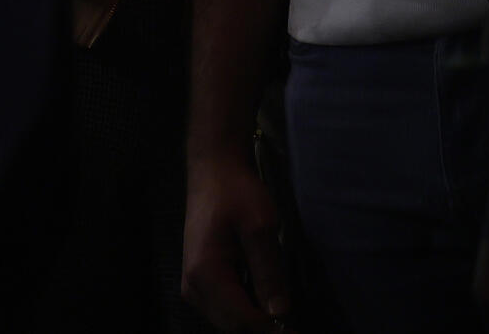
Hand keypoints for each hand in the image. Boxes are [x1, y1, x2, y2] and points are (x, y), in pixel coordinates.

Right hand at [183, 146, 290, 330]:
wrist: (213, 171)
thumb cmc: (236, 192)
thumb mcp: (260, 226)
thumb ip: (269, 271)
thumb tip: (280, 313)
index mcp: (206, 274)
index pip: (241, 320)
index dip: (271, 331)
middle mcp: (193, 288)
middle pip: (232, 327)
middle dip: (264, 330)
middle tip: (295, 329)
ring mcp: (193, 287)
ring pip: (228, 322)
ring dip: (255, 323)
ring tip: (285, 320)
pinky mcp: (199, 283)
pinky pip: (224, 310)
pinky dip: (246, 312)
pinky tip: (267, 305)